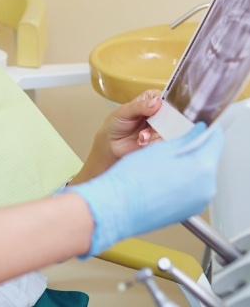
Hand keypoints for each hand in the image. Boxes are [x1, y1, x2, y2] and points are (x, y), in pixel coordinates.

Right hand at [65, 122, 223, 255]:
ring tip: (165, 157)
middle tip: (176, 138)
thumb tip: (199, 131)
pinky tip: (163, 175)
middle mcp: (206, 189)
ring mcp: (198, 202)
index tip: (198, 123)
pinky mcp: (188, 210)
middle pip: (207, 158)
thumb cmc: (133, 178)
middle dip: (194, 146)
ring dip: (187, 162)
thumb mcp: (161, 148)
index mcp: (202, 169)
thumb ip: (186, 137)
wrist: (117, 206)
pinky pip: (191, 188)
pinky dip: (182, 178)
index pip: (215, 140)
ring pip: (199, 173)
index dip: (205, 128)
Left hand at [72, 90, 162, 183]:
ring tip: (141, 136)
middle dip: (161, 123)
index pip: (165, 97)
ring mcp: (160, 127)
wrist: (111, 144)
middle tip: (150, 127)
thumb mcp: (124, 112)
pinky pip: (164, 141)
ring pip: (169, 129)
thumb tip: (157, 102)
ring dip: (154, 134)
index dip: (166, 104)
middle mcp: (158, 112)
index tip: (159, 111)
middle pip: (171, 114)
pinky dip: (153, 142)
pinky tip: (141, 142)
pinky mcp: (159, 140)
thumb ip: (139, 107)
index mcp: (150, 99)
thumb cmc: (115, 123)